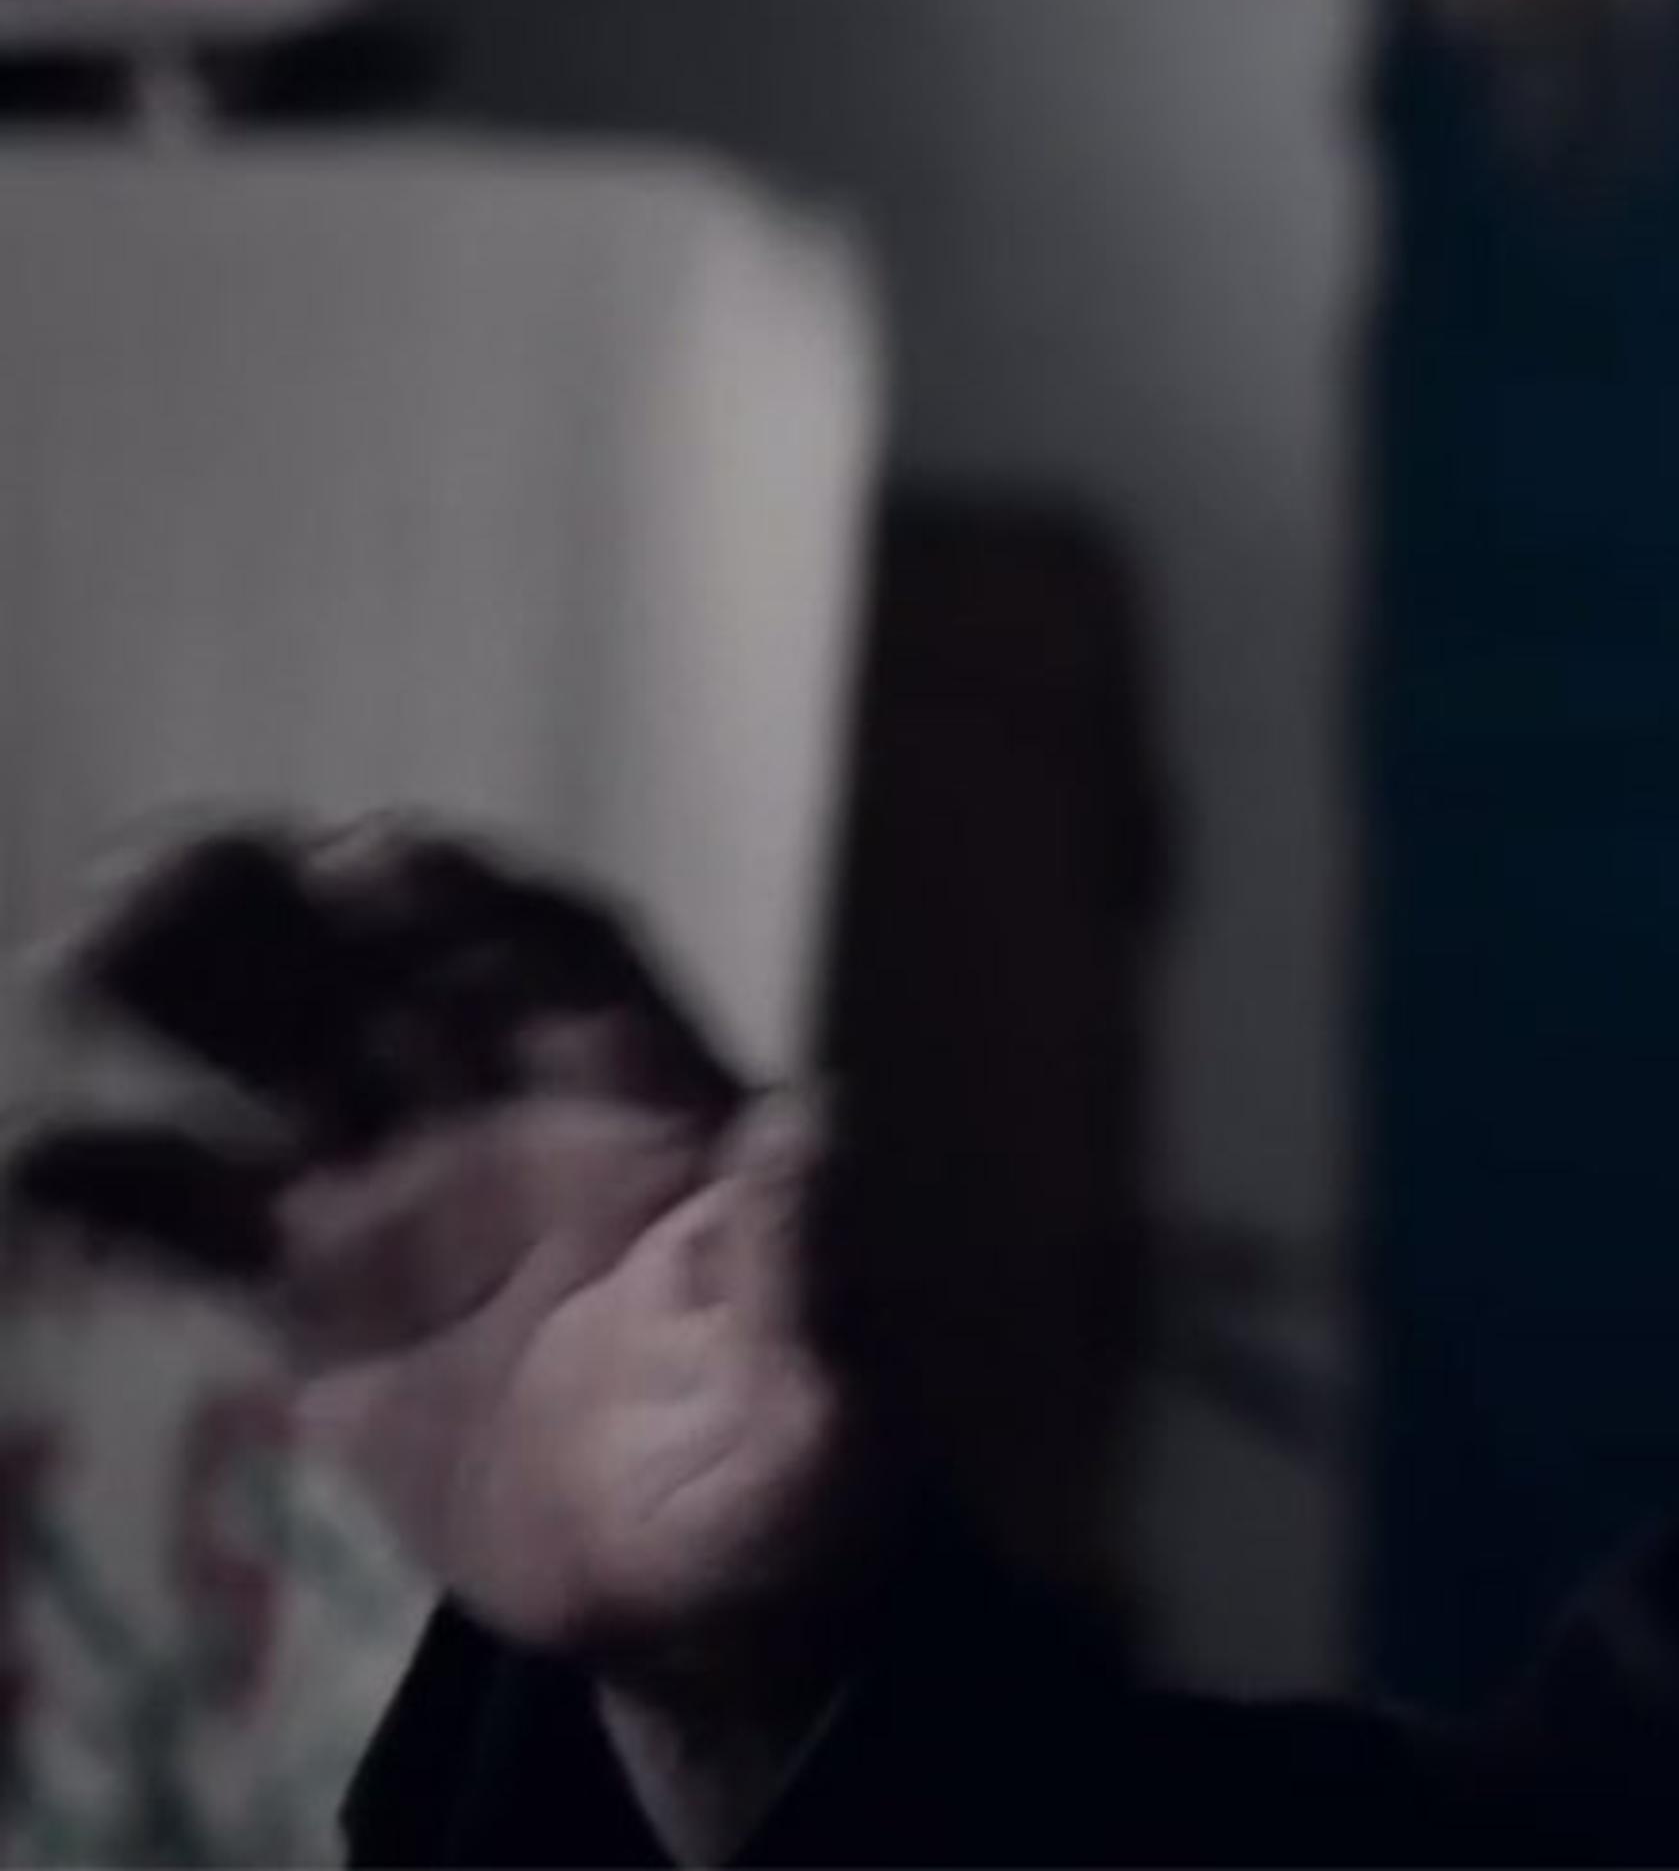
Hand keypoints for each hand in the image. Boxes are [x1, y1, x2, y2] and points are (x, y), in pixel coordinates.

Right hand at [9, 827, 867, 1708]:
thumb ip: (802, 1261)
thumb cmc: (788, 1472)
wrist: (694, 1600)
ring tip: (71, 966)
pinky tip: (42, 1171)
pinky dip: (116, 1192)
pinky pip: (197, 1225)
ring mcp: (403, 1197)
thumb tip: (817, 1125)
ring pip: (271, 1063)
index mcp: (652, 1104)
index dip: (475, 904)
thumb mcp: (820, 1387)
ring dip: (177, 1004)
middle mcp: (512, 1113)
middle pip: (384, 972)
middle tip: (157, 874)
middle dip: (281, 913)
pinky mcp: (316, 1300)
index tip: (381, 860)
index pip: (561, 960)